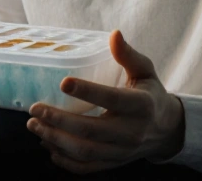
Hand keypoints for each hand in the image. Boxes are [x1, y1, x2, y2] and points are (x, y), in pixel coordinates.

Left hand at [26, 30, 185, 173]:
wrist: (167, 130)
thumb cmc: (150, 94)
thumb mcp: (145, 71)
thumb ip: (128, 55)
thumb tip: (114, 34)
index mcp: (141, 105)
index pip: (112, 99)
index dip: (87, 91)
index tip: (63, 82)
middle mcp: (132, 131)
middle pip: (91, 130)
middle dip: (59, 121)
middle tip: (35, 109)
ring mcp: (122, 151)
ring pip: (85, 151)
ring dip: (56, 139)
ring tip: (34, 126)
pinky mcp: (114, 163)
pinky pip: (86, 167)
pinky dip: (64, 160)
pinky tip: (48, 145)